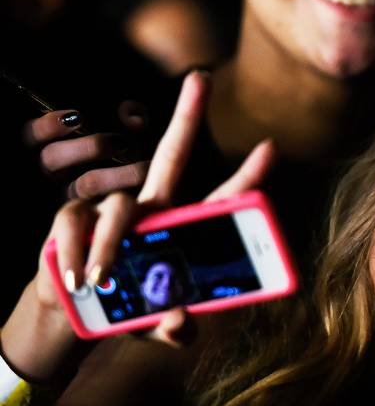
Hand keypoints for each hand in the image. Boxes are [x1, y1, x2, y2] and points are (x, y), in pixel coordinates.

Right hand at [1, 71, 274, 381]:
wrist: (73, 316)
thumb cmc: (125, 311)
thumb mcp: (153, 325)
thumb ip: (173, 328)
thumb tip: (182, 325)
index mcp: (181, 229)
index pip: (219, 198)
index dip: (245, 176)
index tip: (271, 146)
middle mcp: (152, 209)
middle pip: (171, 155)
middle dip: (187, 115)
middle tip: (202, 77)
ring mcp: (113, 209)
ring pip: (120, 207)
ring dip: (111, 245)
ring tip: (101, 279)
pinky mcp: (74, 215)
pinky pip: (78, 222)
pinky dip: (77, 252)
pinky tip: (75, 275)